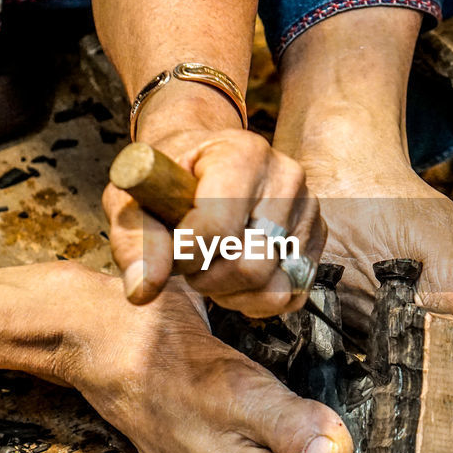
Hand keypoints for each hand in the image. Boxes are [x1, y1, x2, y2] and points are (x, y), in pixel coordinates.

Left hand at [104, 126, 324, 317]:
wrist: (203, 162)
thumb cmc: (169, 180)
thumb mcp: (135, 201)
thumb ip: (137, 242)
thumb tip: (143, 290)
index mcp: (243, 155)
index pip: (217, 230)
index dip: (185, 256)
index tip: (171, 250)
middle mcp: (286, 177)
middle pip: (251, 265)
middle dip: (209, 279)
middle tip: (190, 262)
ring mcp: (308, 207)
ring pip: (275, 287)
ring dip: (233, 292)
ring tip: (212, 267)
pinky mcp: (317, 235)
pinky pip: (293, 294)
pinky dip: (258, 298)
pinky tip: (236, 277)